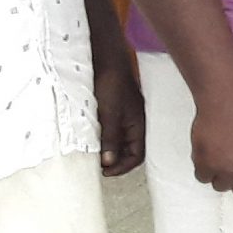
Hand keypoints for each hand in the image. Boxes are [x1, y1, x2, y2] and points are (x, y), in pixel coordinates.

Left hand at [94, 58, 146, 176]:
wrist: (106, 61)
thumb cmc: (112, 84)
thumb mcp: (110, 114)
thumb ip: (111, 138)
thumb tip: (108, 162)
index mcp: (139, 125)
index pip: (137, 155)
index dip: (123, 167)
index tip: (105, 172)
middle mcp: (134, 123)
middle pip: (129, 150)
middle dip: (115, 161)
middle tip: (98, 166)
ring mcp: (124, 117)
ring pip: (119, 142)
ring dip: (108, 150)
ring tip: (94, 155)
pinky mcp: (114, 112)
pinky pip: (111, 132)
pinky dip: (104, 139)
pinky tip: (93, 139)